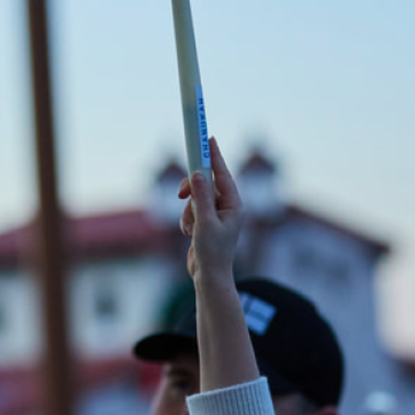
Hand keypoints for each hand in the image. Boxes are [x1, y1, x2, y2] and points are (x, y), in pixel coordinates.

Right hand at [178, 137, 242, 280]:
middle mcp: (226, 207)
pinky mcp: (205, 222)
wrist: (208, 276)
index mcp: (233, 205)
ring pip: (194, 199)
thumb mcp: (205, 222)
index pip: (223, 175)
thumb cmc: (212, 252)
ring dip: (188, 213)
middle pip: (205, 184)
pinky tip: (190, 236)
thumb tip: (198, 174)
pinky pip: (190, 212)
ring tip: (192, 230)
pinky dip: (187, 222)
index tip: (208, 138)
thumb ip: (201, 197)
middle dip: (192, 192)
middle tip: (181, 193)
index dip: (214, 156)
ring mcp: (215, 215)